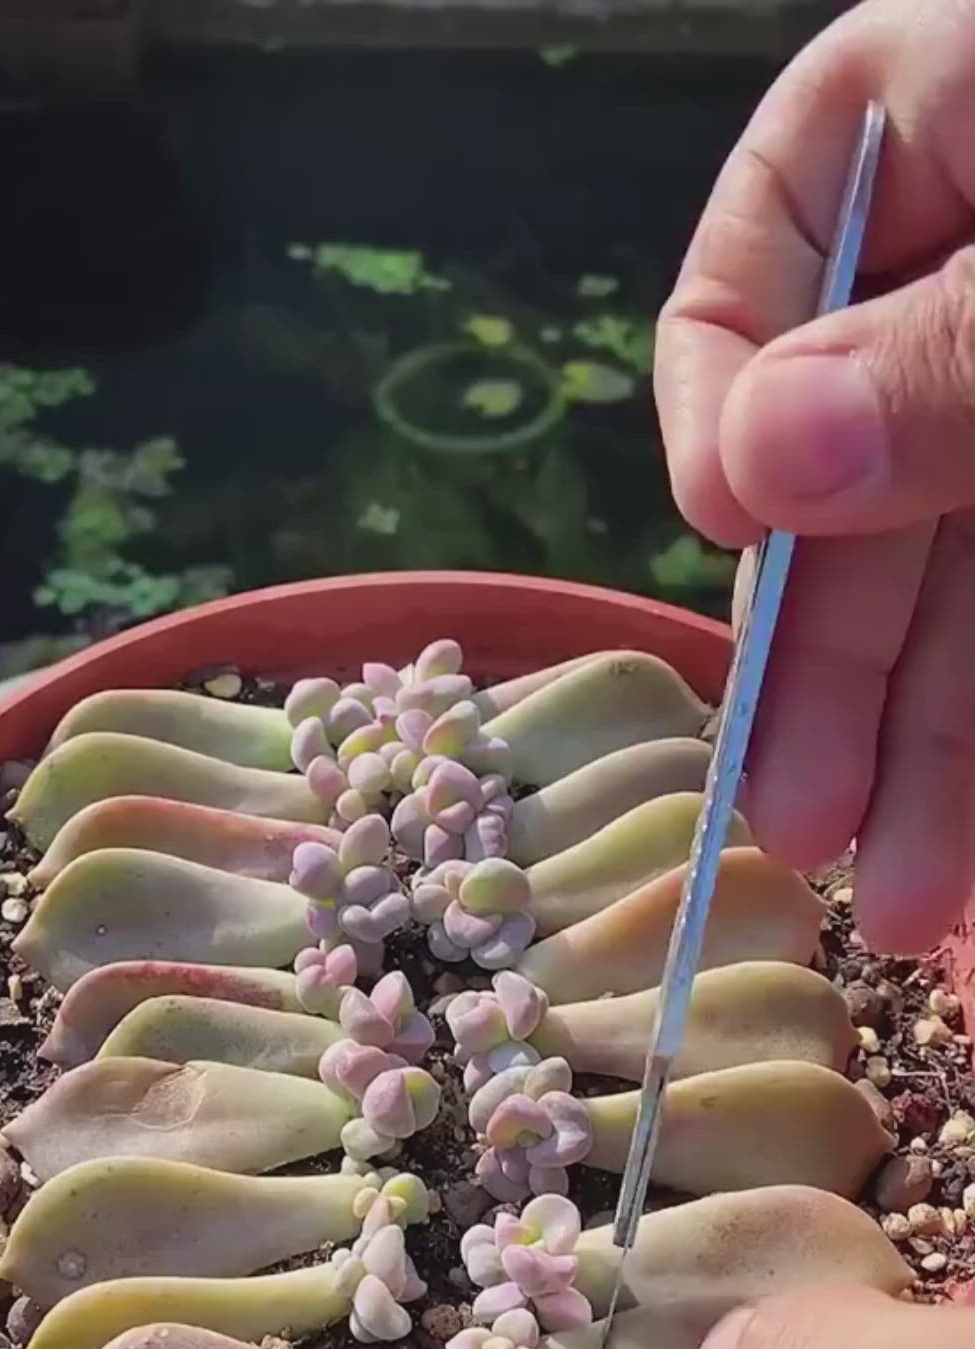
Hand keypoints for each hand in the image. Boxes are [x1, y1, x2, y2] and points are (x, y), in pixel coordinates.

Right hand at [654, 0, 974, 954]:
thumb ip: (949, 353)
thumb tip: (750, 463)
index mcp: (945, 120)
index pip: (766, 240)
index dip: (723, 393)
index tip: (735, 518)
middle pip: (864, 473)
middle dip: (838, 667)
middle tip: (801, 830)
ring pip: (964, 578)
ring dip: (931, 745)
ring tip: (911, 902)